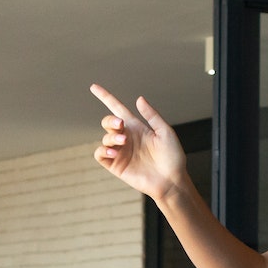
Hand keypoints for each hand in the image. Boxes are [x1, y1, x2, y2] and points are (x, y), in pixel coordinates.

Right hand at [91, 84, 188, 201]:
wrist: (171, 181)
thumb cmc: (173, 157)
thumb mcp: (165, 132)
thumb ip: (152, 115)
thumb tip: (139, 99)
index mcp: (137, 127)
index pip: (117, 108)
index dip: (105, 97)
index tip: (94, 87)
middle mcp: (126, 138)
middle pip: (108, 122)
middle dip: (110, 121)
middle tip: (121, 125)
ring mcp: (121, 152)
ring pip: (105, 138)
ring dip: (111, 137)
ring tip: (123, 142)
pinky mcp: (116, 166)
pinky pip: (100, 154)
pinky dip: (103, 150)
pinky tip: (114, 151)